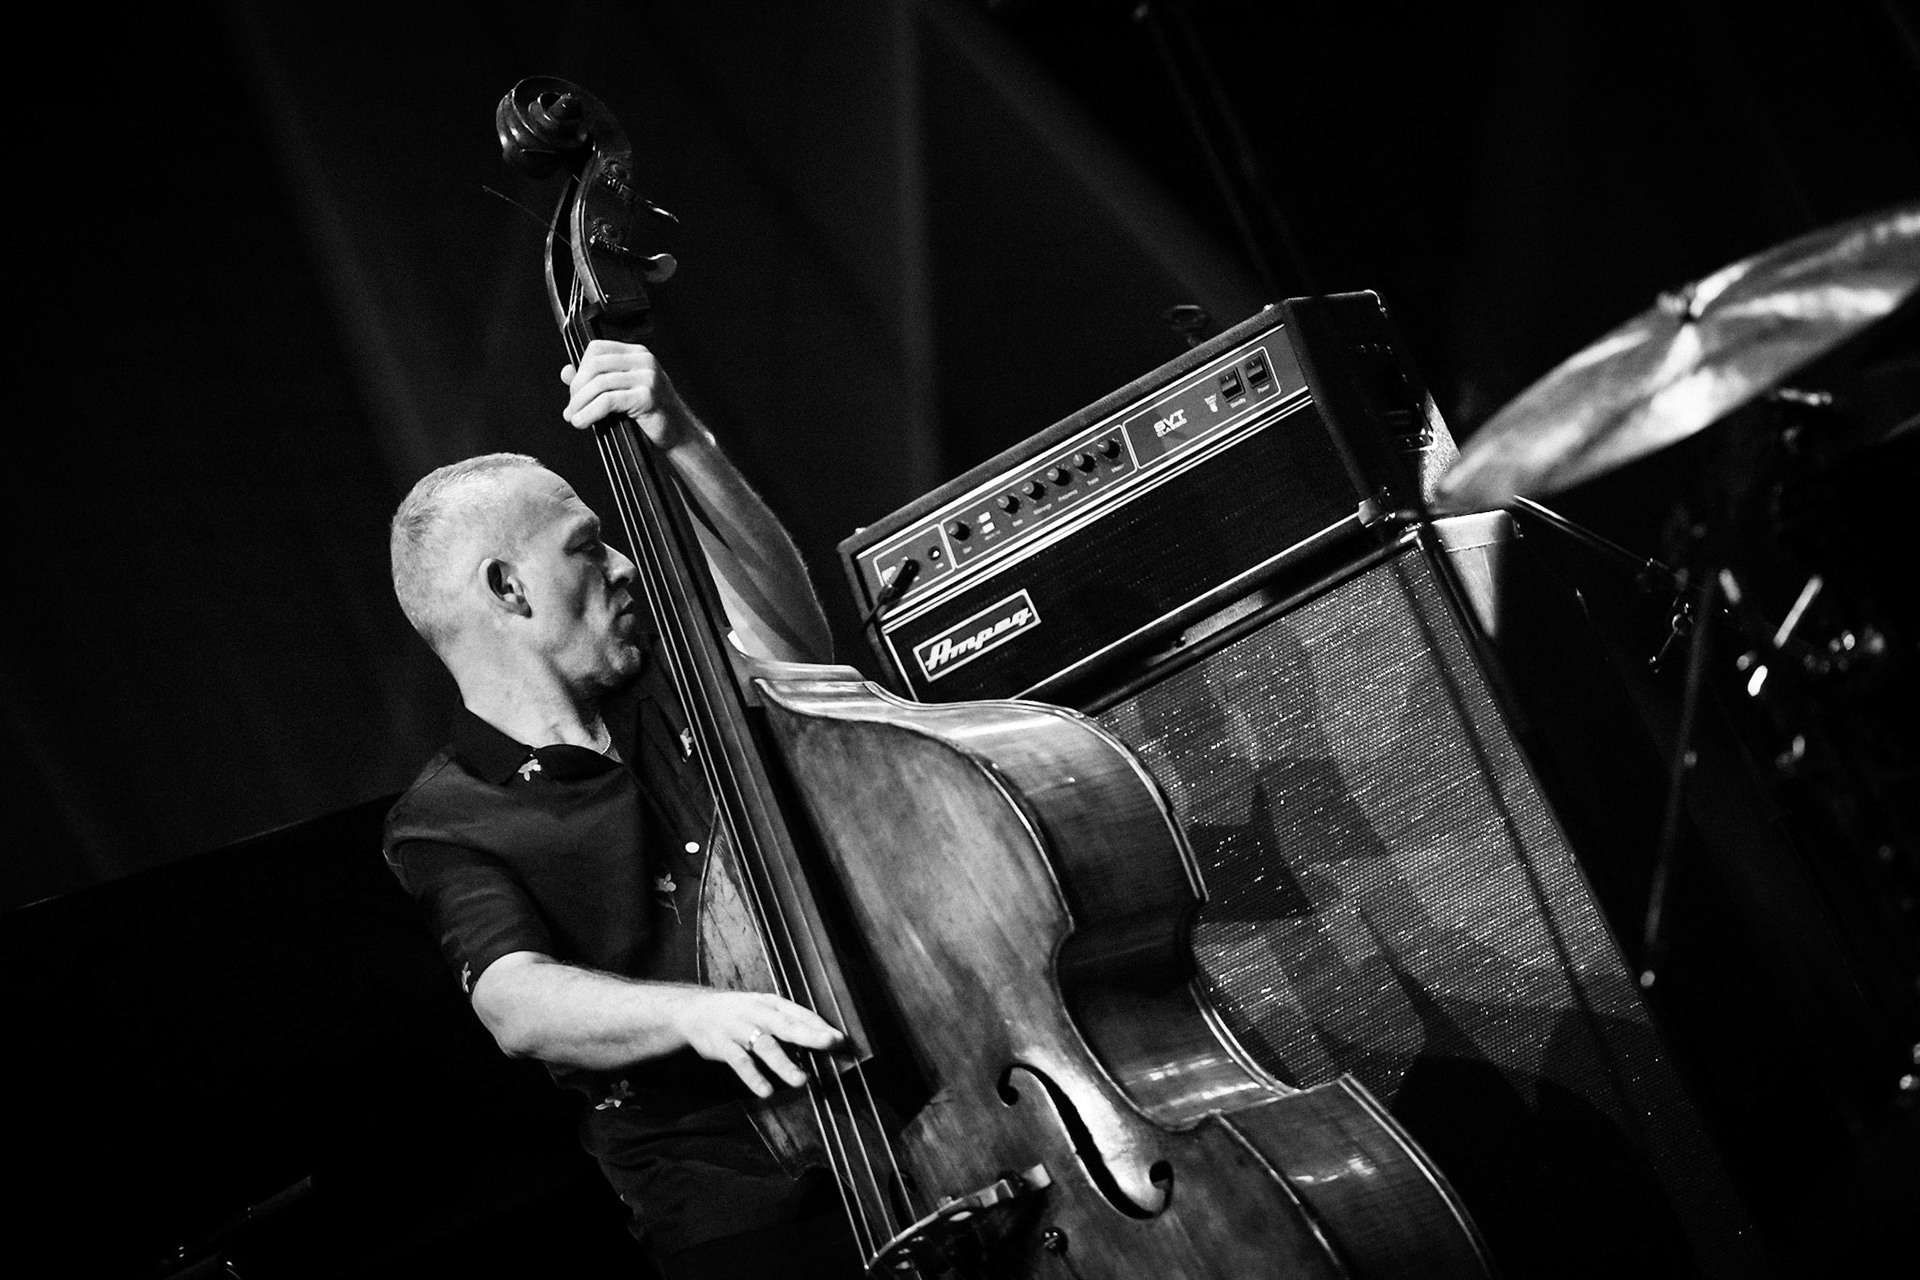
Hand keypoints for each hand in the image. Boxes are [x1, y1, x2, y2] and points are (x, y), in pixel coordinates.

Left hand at [560, 339, 702, 449]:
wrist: (680, 434)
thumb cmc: (651, 414)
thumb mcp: (621, 391)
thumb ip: (595, 380)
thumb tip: (566, 372)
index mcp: (637, 354)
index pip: (596, 349)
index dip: (580, 369)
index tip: (575, 392)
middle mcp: (643, 360)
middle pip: (595, 364)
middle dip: (577, 389)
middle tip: (572, 408)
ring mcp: (648, 377)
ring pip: (599, 383)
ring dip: (580, 403)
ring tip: (575, 419)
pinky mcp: (647, 396)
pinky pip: (608, 401)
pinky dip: (590, 412)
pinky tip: (583, 422)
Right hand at [668, 988, 844, 1098]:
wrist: (694, 1012)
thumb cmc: (739, 1014)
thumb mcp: (763, 1010)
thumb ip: (787, 1023)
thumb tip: (822, 1040)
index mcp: (771, 1003)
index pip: (800, 1014)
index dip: (820, 1026)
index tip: (841, 1039)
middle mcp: (757, 1013)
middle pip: (786, 1024)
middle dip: (809, 1035)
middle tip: (831, 1044)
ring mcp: (739, 1028)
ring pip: (765, 1046)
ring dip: (783, 1063)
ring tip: (801, 1080)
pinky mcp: (722, 1046)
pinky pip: (740, 1062)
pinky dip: (753, 1077)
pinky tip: (766, 1091)